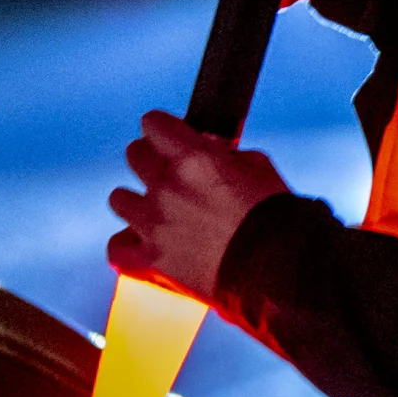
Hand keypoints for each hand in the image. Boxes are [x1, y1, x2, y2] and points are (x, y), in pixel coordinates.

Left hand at [106, 110, 290, 304]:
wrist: (280, 273)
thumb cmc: (278, 220)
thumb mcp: (260, 169)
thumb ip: (227, 154)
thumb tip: (209, 147)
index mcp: (194, 158)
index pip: (153, 122)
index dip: (164, 129)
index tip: (172, 138)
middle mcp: (167, 187)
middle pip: (134, 154)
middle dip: (153, 159)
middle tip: (172, 175)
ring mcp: (154, 226)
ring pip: (119, 199)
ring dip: (138, 202)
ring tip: (159, 214)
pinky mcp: (151, 262)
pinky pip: (117, 249)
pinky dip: (128, 247)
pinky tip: (144, 246)